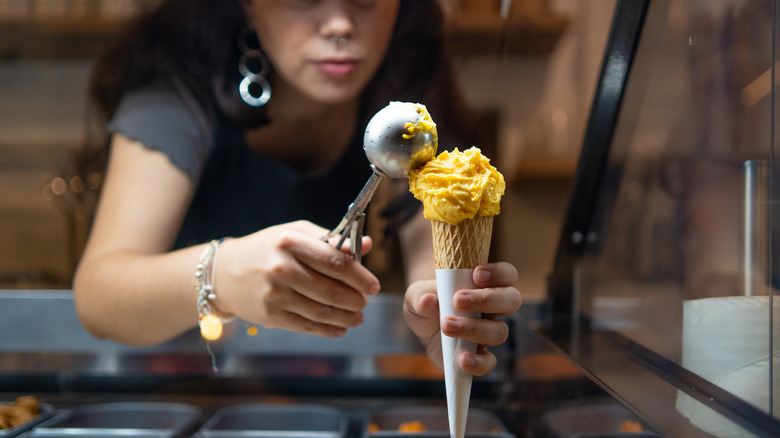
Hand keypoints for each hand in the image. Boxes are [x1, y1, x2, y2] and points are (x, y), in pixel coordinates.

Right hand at [214, 220, 379, 336]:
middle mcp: (282, 268)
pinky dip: (328, 329)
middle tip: (365, 301)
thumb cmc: (266, 249)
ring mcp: (275, 294)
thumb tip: (366, 245)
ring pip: (322, 311)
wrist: (222, 273)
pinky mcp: (270, 315)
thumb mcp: (295, 234)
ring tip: (357, 316)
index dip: (360, 276)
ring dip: (347, 317)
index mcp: (290, 242)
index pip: (336, 262)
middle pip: (332, 289)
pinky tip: (341, 327)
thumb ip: (330, 240)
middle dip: (356, 299)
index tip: (374, 285)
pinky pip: (307, 326)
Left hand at [403, 262, 520, 375]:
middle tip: (458, 300)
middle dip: (486, 299)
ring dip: (474, 329)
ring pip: (500, 331)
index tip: (476, 274)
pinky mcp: (478, 355)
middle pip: (511, 300)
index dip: (498, 273)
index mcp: (485, 285)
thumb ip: (419, 295)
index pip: (507, 274)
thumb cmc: (426, 301)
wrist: (422, 325)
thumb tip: (428, 301)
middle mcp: (493, 308)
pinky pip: (489, 362)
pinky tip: (462, 359)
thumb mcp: (416, 293)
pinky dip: (478, 362)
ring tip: (447, 326)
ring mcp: (488, 332)